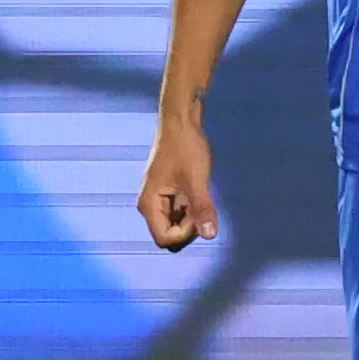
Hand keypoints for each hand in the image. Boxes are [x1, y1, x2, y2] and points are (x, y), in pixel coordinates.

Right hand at [136, 113, 218, 251]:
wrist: (181, 120)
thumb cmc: (185, 147)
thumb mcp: (196, 179)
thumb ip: (201, 208)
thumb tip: (209, 235)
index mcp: (148, 204)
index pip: (164, 239)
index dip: (186, 232)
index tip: (197, 210)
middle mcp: (149, 204)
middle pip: (170, 233)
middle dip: (189, 224)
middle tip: (199, 199)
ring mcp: (158, 198)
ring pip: (176, 223)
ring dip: (192, 214)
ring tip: (198, 190)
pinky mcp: (167, 192)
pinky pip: (179, 211)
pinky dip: (191, 206)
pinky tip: (197, 188)